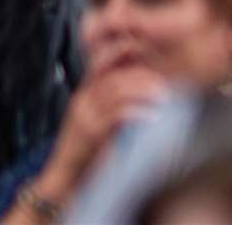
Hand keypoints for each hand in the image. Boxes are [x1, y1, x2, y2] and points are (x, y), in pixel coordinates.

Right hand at [40, 66, 165, 196]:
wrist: (66, 176)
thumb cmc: (87, 147)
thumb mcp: (98, 118)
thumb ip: (113, 100)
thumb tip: (142, 84)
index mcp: (84, 95)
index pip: (101, 65)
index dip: (123, 56)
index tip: (149, 55)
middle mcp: (83, 101)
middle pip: (113, 76)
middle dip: (141, 75)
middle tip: (164, 81)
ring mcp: (85, 117)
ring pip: (116, 92)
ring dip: (144, 91)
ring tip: (163, 96)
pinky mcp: (92, 134)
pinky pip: (117, 116)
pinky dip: (138, 112)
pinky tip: (154, 116)